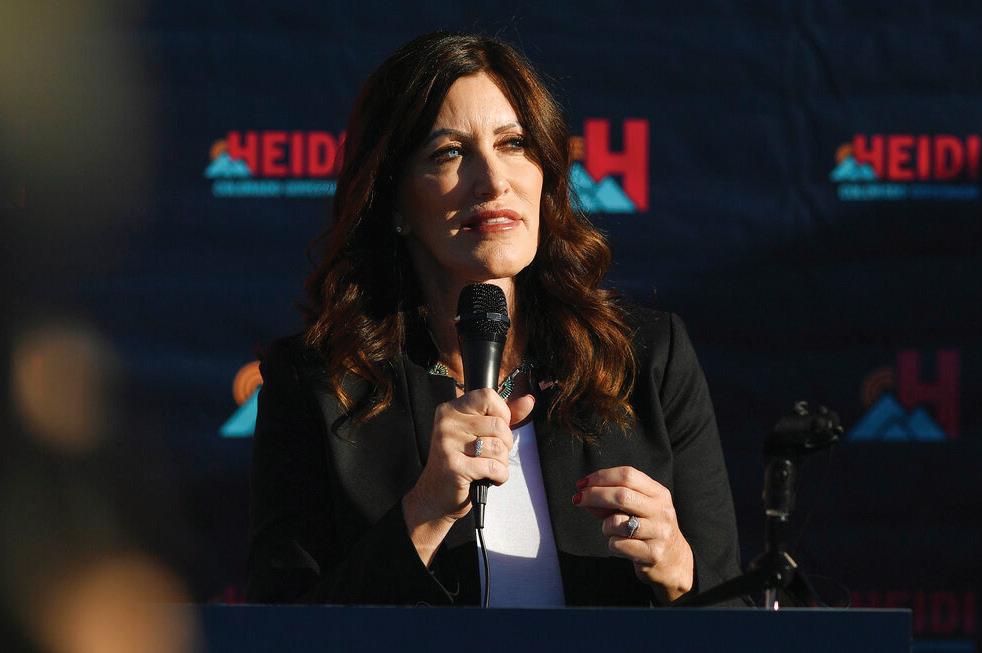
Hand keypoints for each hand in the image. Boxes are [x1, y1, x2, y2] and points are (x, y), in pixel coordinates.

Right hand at [402, 389, 534, 565]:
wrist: (435, 497)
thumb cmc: (461, 463)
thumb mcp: (480, 434)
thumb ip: (504, 416)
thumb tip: (529, 400)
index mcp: (451, 410)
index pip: (488, 396)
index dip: (501, 414)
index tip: (494, 431)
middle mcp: (446, 423)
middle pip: (498, 425)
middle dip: (504, 444)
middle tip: (491, 455)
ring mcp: (448, 444)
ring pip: (498, 447)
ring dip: (501, 463)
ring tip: (487, 468)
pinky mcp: (455, 466)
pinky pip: (494, 467)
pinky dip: (499, 477)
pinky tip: (489, 479)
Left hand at [572, 466, 693, 601]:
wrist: (674, 562)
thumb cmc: (648, 529)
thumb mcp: (635, 509)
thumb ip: (610, 501)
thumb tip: (583, 496)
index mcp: (659, 493)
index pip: (628, 475)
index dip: (601, 476)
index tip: (582, 484)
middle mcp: (662, 510)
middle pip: (622, 495)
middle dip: (594, 495)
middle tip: (577, 499)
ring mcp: (660, 533)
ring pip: (617, 522)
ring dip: (605, 526)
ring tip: (612, 531)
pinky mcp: (653, 554)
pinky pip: (618, 545)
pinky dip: (612, 544)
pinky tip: (621, 546)